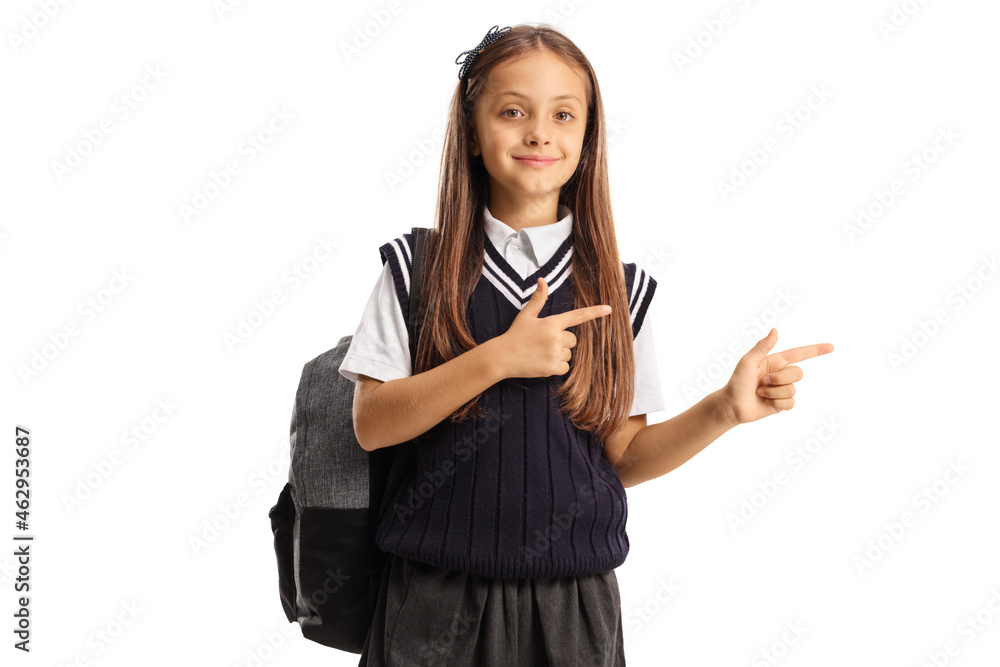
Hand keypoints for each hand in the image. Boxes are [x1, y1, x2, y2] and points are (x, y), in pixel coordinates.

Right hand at [491, 276, 612, 379]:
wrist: (502, 357)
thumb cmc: (515, 335)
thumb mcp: (526, 315)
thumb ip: (538, 299)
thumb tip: (543, 280)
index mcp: (552, 323)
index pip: (577, 316)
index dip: (594, 312)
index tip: (609, 309)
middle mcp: (555, 337)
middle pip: (573, 340)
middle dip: (563, 342)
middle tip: (544, 343)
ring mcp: (554, 353)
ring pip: (569, 354)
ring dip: (559, 355)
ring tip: (541, 353)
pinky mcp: (552, 368)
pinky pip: (565, 367)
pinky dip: (557, 367)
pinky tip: (543, 363)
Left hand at [718, 328, 833, 426]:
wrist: (732, 405)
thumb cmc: (737, 382)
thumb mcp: (747, 362)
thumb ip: (762, 347)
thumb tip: (775, 330)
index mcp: (775, 362)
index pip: (800, 354)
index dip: (816, 350)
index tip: (831, 347)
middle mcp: (781, 374)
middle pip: (798, 373)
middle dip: (779, 379)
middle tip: (761, 382)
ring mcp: (782, 389)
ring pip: (792, 389)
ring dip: (774, 392)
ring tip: (759, 392)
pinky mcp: (782, 403)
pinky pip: (790, 402)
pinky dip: (776, 403)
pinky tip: (765, 402)